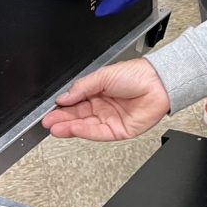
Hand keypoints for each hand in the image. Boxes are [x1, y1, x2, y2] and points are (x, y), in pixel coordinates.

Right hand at [41, 58, 169, 139]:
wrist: (159, 82)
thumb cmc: (138, 74)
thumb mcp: (104, 75)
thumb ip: (82, 87)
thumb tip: (63, 97)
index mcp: (98, 90)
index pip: (75, 101)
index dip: (62, 106)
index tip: (49, 110)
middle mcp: (102, 106)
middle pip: (77, 115)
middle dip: (61, 118)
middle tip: (47, 121)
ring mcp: (109, 119)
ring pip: (84, 125)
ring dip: (68, 127)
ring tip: (53, 127)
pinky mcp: (118, 131)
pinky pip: (97, 133)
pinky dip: (83, 131)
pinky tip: (72, 128)